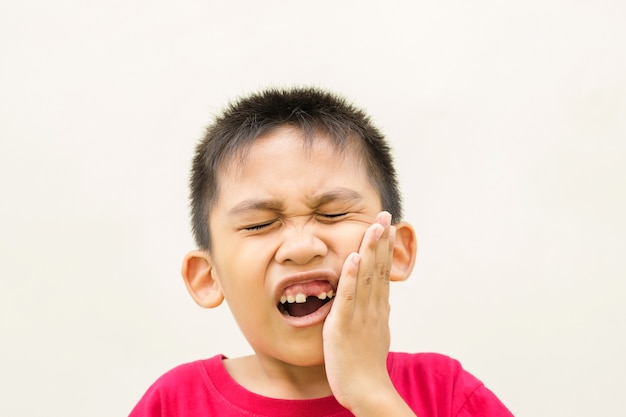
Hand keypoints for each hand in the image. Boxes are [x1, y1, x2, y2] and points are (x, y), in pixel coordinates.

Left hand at [323, 212, 415, 415]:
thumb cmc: (367, 365)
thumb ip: (377, 314)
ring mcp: (360, 315)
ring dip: (370, 250)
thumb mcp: (376, 334)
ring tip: (373, 226)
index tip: (387, 227)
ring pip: (366, 276)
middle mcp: (373, 307)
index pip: (382, 272)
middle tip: (385, 214)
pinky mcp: (344, 324)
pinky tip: (355, 257)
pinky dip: (352, 276)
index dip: (385, 248)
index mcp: (378, 309)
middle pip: (378, 268)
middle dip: (381, 240)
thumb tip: (382, 301)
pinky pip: (348, 296)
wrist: (367, 391)